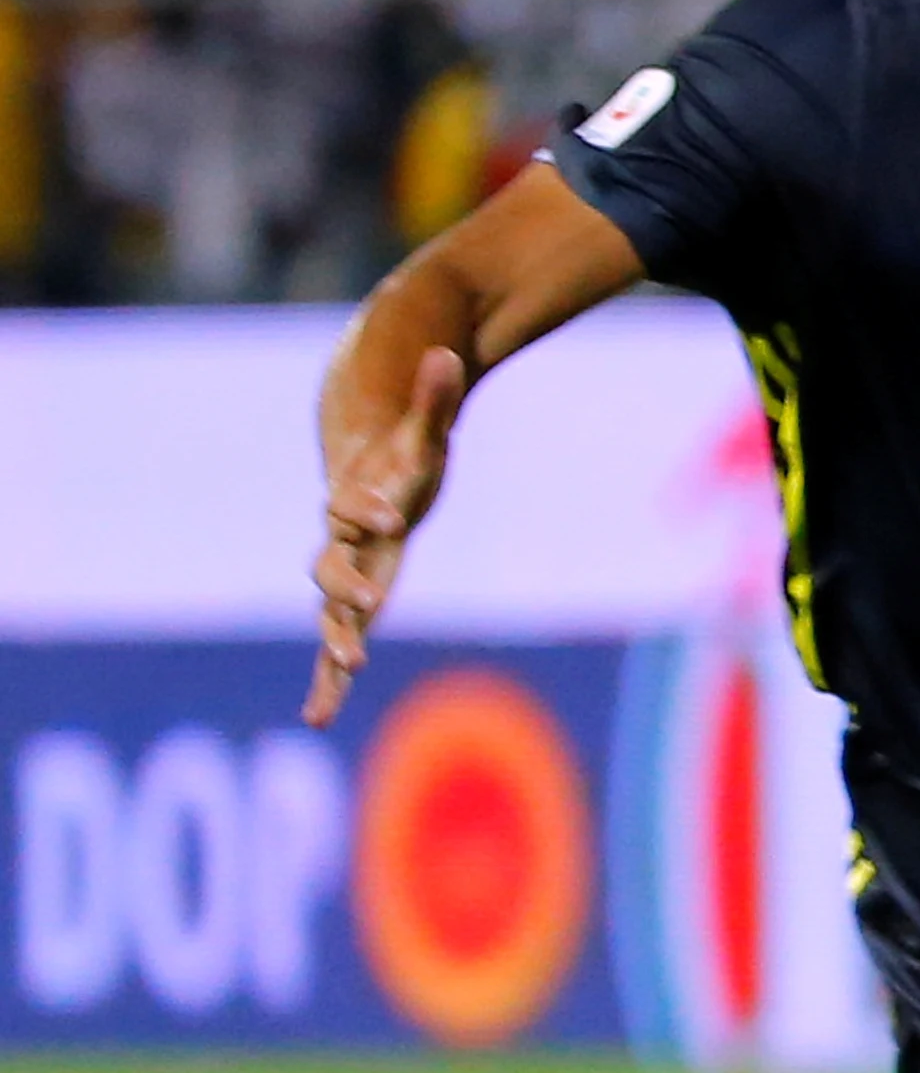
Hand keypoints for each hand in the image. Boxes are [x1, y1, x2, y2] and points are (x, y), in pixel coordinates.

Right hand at [305, 345, 464, 726]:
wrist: (370, 482)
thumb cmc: (403, 457)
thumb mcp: (424, 432)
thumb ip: (434, 398)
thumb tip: (447, 354)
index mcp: (360, 505)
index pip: (357, 506)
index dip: (368, 507)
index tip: (389, 513)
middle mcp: (346, 546)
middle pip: (332, 569)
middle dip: (346, 587)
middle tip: (365, 608)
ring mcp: (349, 580)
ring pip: (331, 616)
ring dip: (335, 645)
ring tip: (344, 673)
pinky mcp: (356, 607)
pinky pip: (336, 647)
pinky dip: (327, 682)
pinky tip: (318, 718)